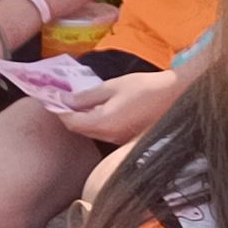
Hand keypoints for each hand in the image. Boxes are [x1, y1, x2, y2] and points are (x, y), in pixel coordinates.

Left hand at [63, 68, 178, 143]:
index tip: (51, 97)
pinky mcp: (126, 139)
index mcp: (103, 123)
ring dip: (81, 118)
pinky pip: (103, 131)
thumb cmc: (146, 88)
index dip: (58, 110)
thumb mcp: (113, 87)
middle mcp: (108, 137)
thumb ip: (87, 96)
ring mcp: (118, 140)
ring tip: (76, 100)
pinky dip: (94, 120)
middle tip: (60, 97)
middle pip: (79, 129)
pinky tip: (96, 107)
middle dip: (67, 114)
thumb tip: (66, 99)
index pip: (71, 122)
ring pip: (91, 131)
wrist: (176, 96)